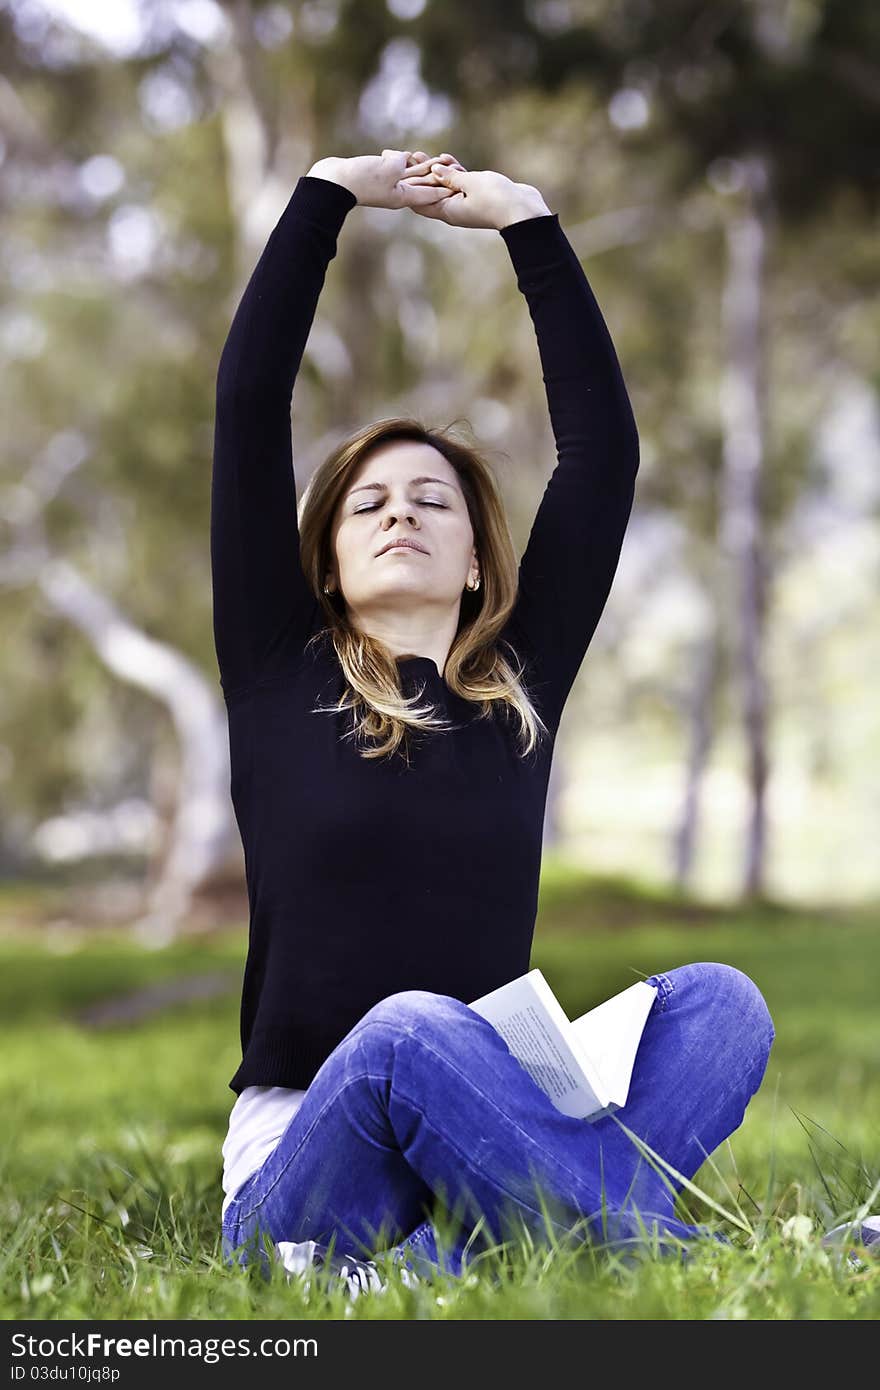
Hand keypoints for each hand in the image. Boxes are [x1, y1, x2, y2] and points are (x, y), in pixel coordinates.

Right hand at [307, 149, 456, 212]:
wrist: (333, 181)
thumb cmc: (360, 179)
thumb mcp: (388, 170)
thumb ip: (402, 163)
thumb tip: (406, 158)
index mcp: (403, 197)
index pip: (429, 193)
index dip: (445, 188)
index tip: (460, 187)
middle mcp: (396, 192)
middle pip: (422, 183)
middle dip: (438, 176)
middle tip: (455, 169)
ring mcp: (386, 184)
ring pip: (409, 174)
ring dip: (423, 167)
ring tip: (439, 160)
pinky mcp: (376, 175)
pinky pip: (395, 167)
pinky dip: (404, 161)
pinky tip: (409, 156)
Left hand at [399, 157, 550, 230]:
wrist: (524, 211)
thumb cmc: (498, 199)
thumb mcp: (472, 183)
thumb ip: (452, 177)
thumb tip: (434, 169)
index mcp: (448, 211)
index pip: (419, 201)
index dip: (407, 186)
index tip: (396, 171)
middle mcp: (453, 209)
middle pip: (429, 192)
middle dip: (417, 175)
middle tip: (403, 158)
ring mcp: (465, 202)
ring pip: (444, 185)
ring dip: (434, 170)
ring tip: (421, 154)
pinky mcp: (476, 195)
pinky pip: (460, 183)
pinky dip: (452, 171)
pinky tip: (446, 158)